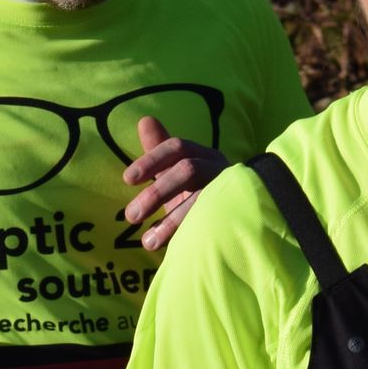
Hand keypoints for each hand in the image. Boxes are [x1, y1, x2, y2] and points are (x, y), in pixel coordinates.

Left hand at [121, 114, 224, 251]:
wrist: (237, 224)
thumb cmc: (199, 196)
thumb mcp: (176, 176)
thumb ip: (160, 155)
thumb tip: (145, 120)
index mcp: (204, 155)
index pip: (177, 147)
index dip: (152, 160)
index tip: (127, 180)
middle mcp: (220, 169)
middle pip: (188, 170)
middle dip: (157, 192)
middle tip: (130, 216)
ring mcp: (233, 191)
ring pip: (203, 198)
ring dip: (173, 220)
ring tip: (148, 242)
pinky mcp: (240, 215)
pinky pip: (216, 222)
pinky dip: (192, 233)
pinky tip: (174, 248)